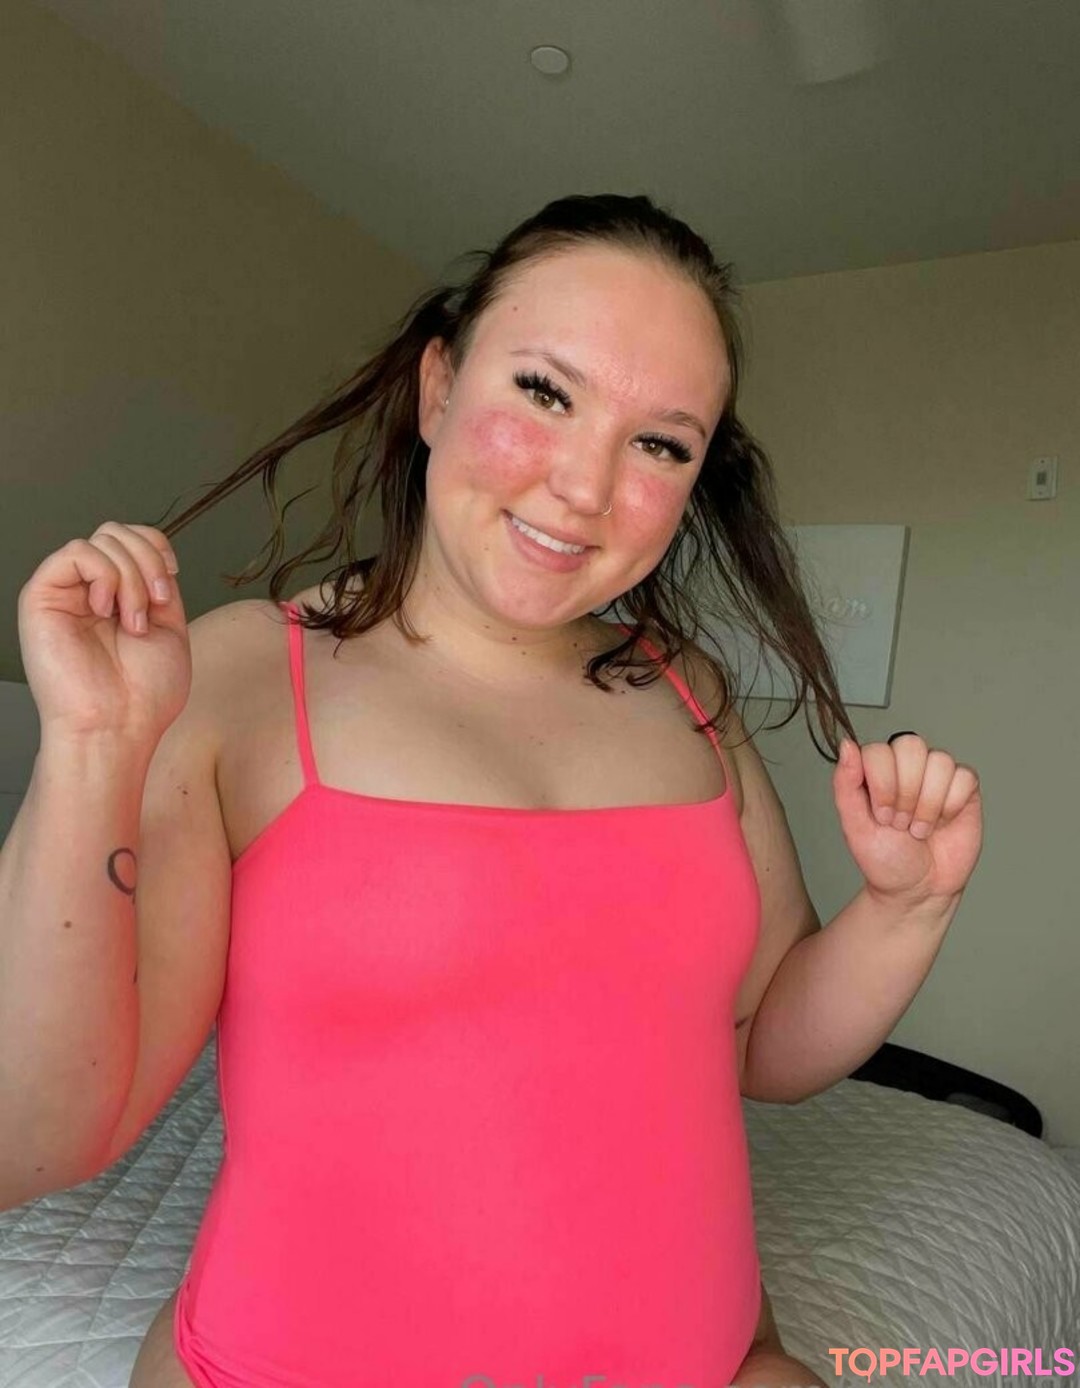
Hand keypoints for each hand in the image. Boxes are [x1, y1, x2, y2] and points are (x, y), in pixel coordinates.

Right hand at [18, 521, 190, 746]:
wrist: (117, 726)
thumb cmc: (143, 694)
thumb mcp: (169, 627)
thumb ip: (158, 583)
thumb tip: (153, 551)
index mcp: (120, 597)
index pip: (136, 540)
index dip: (157, 550)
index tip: (169, 585)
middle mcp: (91, 591)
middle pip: (119, 532)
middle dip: (148, 562)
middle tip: (154, 605)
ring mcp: (67, 592)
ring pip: (103, 539)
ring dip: (132, 577)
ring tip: (131, 622)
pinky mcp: (42, 596)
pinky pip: (77, 551)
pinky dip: (104, 574)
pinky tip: (105, 609)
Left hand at [831, 734, 982, 908]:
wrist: (918, 890)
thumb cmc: (884, 858)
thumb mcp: (855, 826)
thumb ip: (846, 784)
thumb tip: (847, 744)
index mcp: (876, 769)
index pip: (879, 750)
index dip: (883, 784)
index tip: (882, 817)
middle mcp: (907, 765)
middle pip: (911, 745)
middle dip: (906, 791)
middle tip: (901, 823)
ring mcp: (937, 774)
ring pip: (940, 760)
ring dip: (928, 804)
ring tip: (920, 828)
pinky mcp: (965, 788)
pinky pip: (965, 777)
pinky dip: (951, 806)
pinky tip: (942, 823)